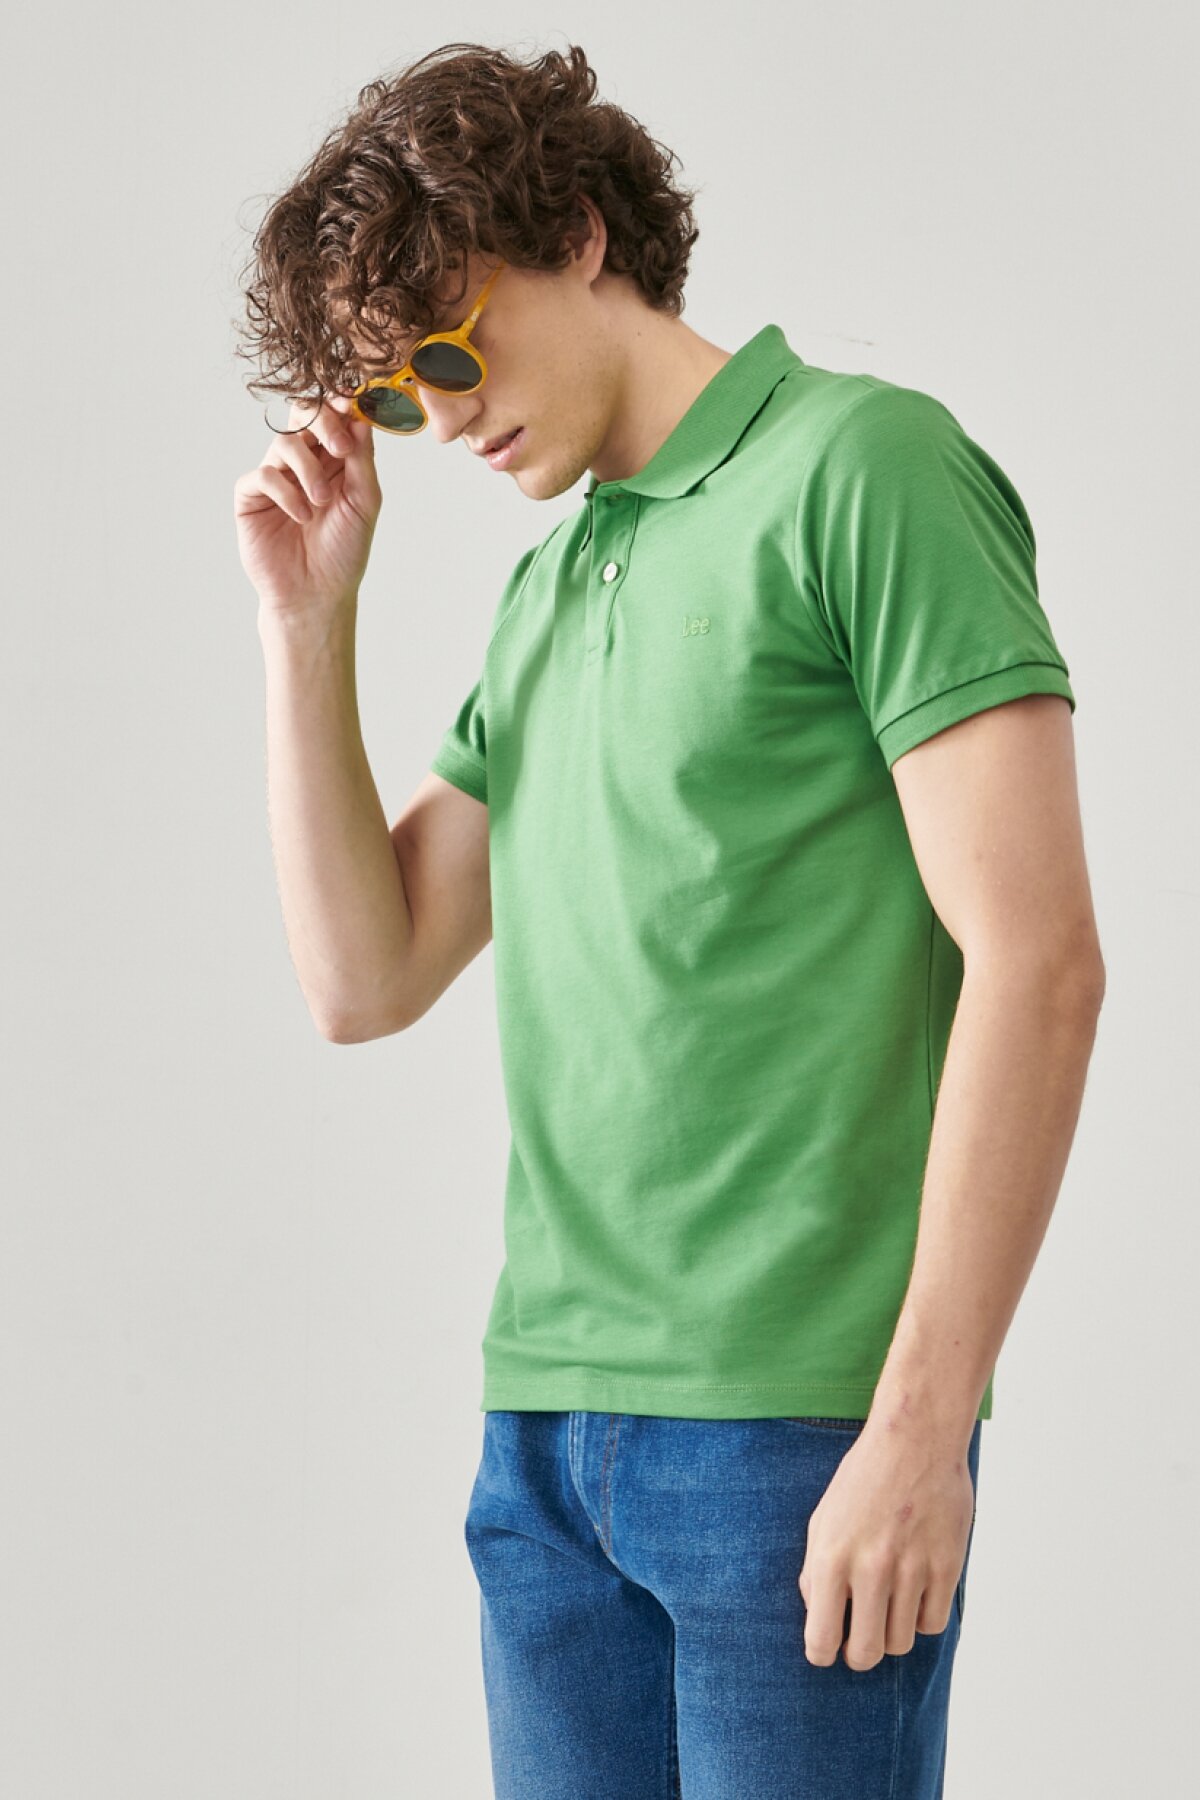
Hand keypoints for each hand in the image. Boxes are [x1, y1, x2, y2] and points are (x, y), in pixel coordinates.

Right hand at [234, 394, 382, 618]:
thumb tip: (362, 418)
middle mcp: (304, 463)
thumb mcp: (364, 504)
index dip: (341, 406)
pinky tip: (301, 516)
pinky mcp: (251, 497)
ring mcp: (276, 477)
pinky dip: (285, 492)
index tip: (353, 405)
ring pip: (284, 443)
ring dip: (307, 468)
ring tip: (321, 502)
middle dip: (323, 422)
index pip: (333, 417)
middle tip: (340, 447)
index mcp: (334, 460)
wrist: (316, 595)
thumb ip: (362, 462)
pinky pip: (262, 475)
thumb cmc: (343, 553)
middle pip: (304, 415)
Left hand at [797, 1421, 974, 1668]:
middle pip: (866, 1654)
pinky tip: (914, 1592)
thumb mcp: (823, 1519)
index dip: (823, 1654)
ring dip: (891, 1633)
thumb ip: (815, 1572)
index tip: (828, 1649)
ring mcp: (912, 1569)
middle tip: (859, 1638)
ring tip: (887, 1605)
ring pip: (901, 1642)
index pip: (822, 1640)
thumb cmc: (863, 1480)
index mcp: (832, 1557)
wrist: (914, 1440)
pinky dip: (922, 1617)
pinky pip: (933, 1623)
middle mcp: (871, 1568)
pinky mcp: (947, 1566)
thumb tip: (819, 1619)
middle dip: (859, 1654)